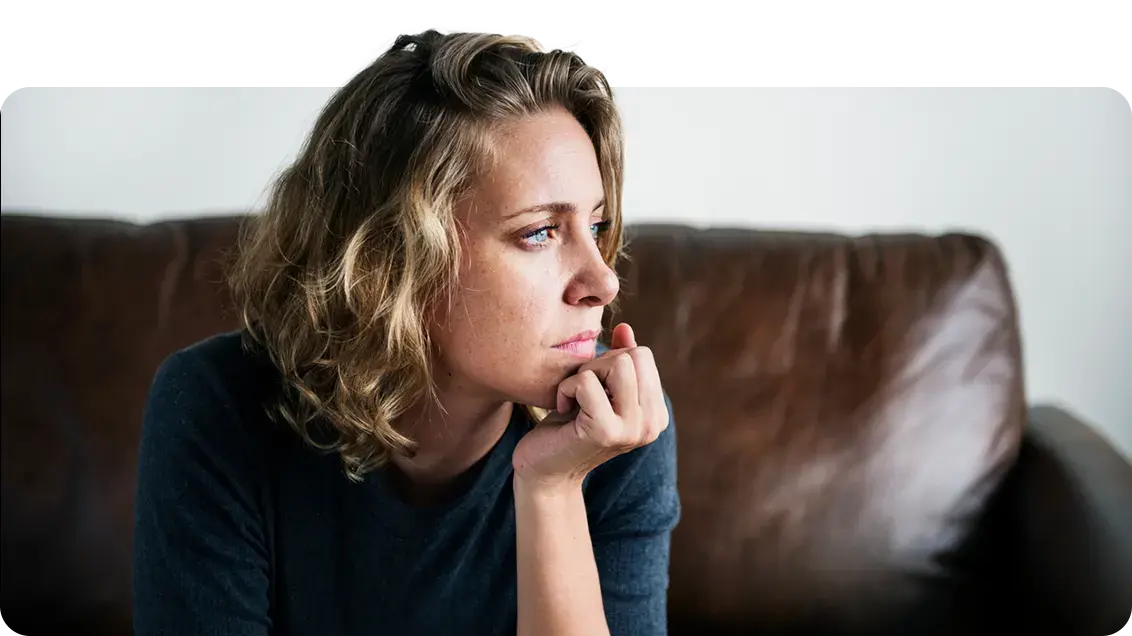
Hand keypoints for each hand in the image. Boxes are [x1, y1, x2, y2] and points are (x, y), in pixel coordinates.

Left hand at [512, 322, 668, 491]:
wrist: (544, 470)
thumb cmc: (568, 426)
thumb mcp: (598, 388)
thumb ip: (618, 360)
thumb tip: (625, 328)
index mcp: (656, 413)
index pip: (643, 355)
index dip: (610, 361)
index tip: (593, 388)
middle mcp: (652, 424)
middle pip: (634, 355)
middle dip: (599, 363)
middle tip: (581, 392)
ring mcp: (632, 429)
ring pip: (618, 363)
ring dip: (585, 373)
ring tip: (575, 398)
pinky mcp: (606, 432)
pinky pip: (587, 382)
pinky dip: (566, 388)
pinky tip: (563, 409)